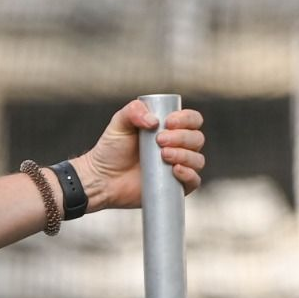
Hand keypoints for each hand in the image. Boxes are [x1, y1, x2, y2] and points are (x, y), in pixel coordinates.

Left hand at [69, 99, 205, 211]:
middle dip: (182, 137)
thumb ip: (134, 110)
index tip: (168, 122)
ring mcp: (178, 167)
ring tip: (163, 155)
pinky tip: (175, 170)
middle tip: (159, 140)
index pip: (192, 120)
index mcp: (171, 129)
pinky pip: (194, 181)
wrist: (101, 178)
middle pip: (197, 138)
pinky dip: (189, 174)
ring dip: (185, 155)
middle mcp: (178, 147)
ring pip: (197, 159)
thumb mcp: (119, 123)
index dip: (186, 119)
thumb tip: (155, 121)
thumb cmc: (110, 150)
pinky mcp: (175, 187)